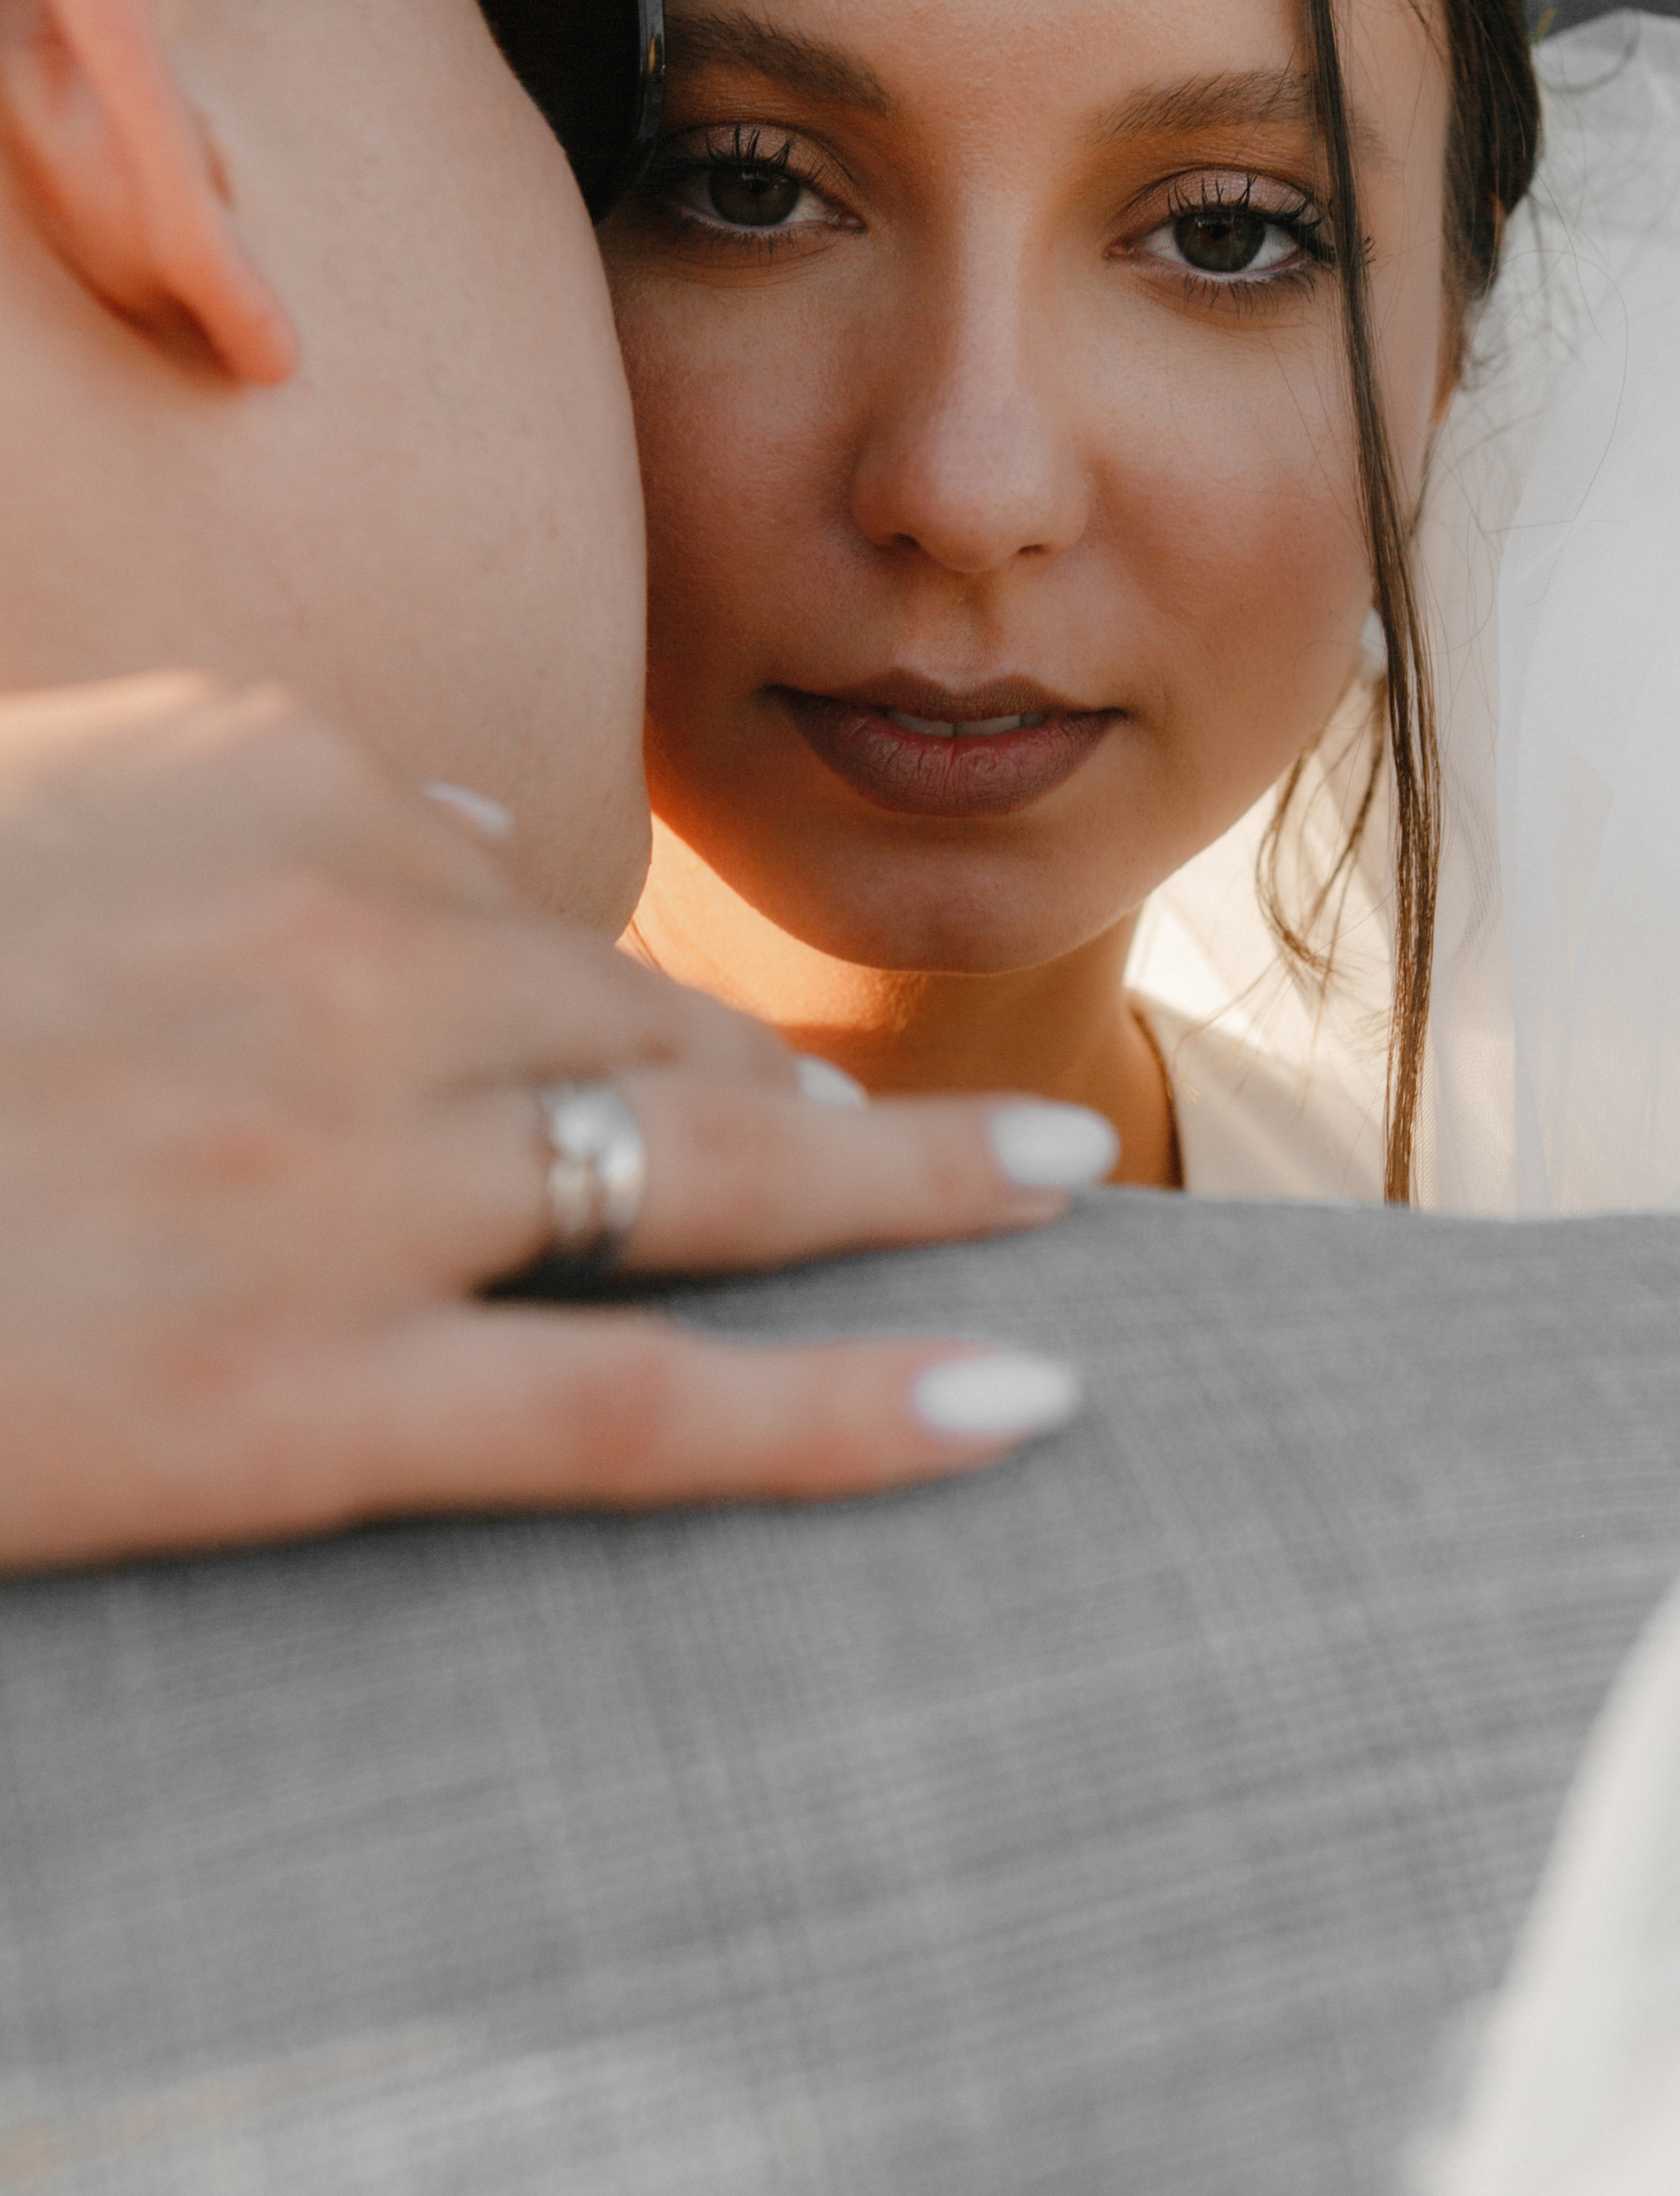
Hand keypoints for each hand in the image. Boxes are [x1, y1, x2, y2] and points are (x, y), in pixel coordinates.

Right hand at [0, 674, 1105, 1567]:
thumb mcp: (37, 816)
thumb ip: (247, 803)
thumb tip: (439, 822)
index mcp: (268, 787)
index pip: (532, 914)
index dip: (665, 1015)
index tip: (762, 1073)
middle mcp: (341, 947)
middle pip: (657, 1037)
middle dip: (840, 1098)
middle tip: (1014, 1142)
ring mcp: (341, 1171)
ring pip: (699, 1179)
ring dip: (914, 1195)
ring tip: (1061, 1198)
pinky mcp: (309, 1386)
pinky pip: (637, 1400)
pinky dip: (847, 1407)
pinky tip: (1011, 1407)